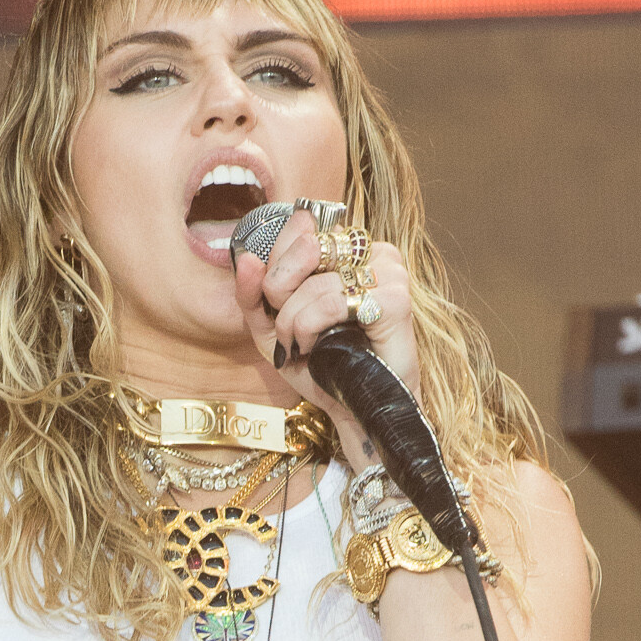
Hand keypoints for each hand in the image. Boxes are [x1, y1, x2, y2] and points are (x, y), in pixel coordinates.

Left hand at [231, 210, 419, 461]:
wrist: (352, 411)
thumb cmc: (318, 366)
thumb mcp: (269, 329)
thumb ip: (251, 294)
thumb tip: (245, 259)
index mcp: (344, 249)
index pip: (298, 229)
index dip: (274, 268)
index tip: (277, 305)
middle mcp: (370, 252)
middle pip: (305, 245)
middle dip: (280, 291)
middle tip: (288, 329)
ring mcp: (388, 273)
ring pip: (315, 280)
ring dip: (293, 322)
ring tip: (306, 347)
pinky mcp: (396, 299)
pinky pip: (333, 301)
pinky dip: (313, 328)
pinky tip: (321, 349)